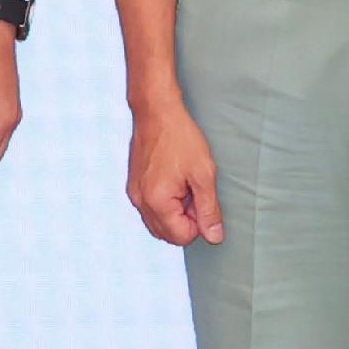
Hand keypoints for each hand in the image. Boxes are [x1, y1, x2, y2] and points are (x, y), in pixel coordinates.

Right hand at [126, 92, 223, 246]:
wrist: (156, 111)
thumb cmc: (180, 138)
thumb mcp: (204, 174)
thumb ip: (209, 209)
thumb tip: (214, 237)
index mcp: (157, 201)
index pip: (181, 237)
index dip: (198, 223)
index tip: (201, 198)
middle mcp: (140, 202)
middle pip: (168, 234)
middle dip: (185, 220)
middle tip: (193, 191)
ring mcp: (134, 194)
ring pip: (159, 223)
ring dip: (175, 212)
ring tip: (184, 184)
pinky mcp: (134, 186)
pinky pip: (151, 208)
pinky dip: (164, 203)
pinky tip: (173, 180)